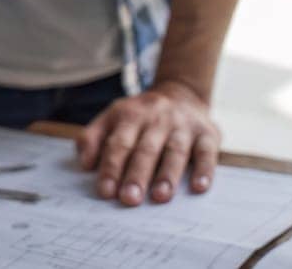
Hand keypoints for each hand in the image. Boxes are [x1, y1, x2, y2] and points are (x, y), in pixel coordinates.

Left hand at [77, 81, 219, 206]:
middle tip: (129, 199)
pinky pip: (207, 151)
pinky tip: (199, 187)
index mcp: (130, 115)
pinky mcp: (207, 132)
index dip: (111, 167)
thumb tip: (84, 164)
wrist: (182, 93)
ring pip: (175, 150)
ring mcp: (183, 125)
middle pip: (145, 148)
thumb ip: (93, 138)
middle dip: (137, 174)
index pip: (118, 142)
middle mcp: (157, 118)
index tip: (106, 191)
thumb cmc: (141, 117)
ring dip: (167, 174)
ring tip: (160, 196)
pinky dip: (205, 169)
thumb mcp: (113, 118)